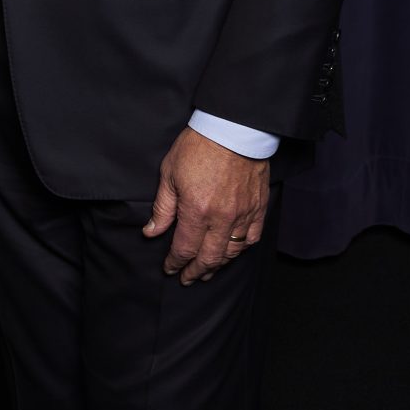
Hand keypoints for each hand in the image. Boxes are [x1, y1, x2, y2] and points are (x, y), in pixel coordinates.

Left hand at [142, 126, 269, 283]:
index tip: (170, 269)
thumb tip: (151, 232)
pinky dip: (241, 250)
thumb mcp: (169, 174)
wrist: (233, 130)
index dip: (175, 262)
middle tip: (188, 278)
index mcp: (196, 210)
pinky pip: (251, 238)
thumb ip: (162, 208)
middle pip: (209, 257)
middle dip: (196, 271)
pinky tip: (232, 253)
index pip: (184, 248)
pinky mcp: (258, 208)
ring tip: (208, 271)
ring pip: (231, 252)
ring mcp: (243, 215)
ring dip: (218, 265)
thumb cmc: (198, 147)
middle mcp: (221, 218)